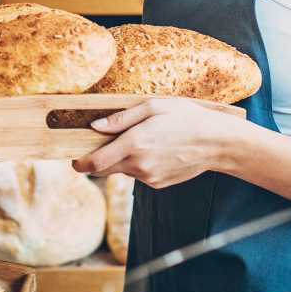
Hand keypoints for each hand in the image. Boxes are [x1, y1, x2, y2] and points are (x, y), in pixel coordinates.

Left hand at [72, 98, 239, 187]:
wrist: (216, 143)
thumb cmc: (186, 118)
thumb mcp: (153, 107)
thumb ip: (121, 118)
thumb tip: (95, 126)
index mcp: (134, 144)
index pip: (94, 163)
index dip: (79, 163)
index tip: (74, 159)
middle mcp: (138, 165)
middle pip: (104, 170)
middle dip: (99, 159)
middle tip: (106, 142)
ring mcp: (149, 178)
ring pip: (123, 170)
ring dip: (124, 158)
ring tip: (145, 139)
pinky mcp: (158, 184)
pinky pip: (140, 174)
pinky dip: (141, 164)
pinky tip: (158, 150)